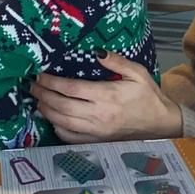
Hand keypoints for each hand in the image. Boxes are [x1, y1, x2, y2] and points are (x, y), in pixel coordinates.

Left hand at [31, 53, 182, 143]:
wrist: (161, 124)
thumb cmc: (148, 96)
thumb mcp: (138, 73)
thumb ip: (116, 61)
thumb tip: (96, 52)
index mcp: (107, 96)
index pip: (71, 89)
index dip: (52, 82)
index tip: (41, 75)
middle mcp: (98, 115)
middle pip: (62, 106)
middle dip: (43, 95)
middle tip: (32, 86)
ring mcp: (96, 131)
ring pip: (62, 122)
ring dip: (46, 111)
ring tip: (38, 100)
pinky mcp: (97, 141)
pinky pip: (70, 137)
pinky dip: (57, 128)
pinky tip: (52, 119)